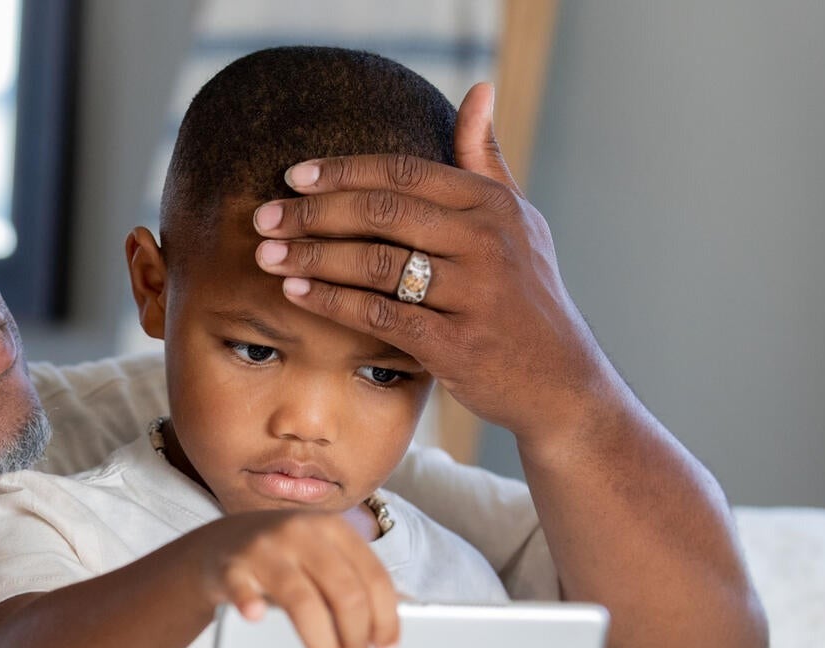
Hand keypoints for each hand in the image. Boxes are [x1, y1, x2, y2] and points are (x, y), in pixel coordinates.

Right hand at [187, 510, 400, 647]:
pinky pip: (242, 588)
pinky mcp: (230, 565)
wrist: (218, 546)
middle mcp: (301, 532)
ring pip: (302, 600)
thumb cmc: (280, 558)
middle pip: (344, 591)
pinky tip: (257, 618)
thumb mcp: (320, 556)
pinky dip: (250, 603)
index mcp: (332, 529)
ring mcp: (264, 548)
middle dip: (356, 635)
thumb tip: (389, 626)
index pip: (372, 576)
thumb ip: (351, 579)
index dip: (385, 618)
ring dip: (322, 643)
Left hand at [248, 82, 621, 446]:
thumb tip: (477, 89)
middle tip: (264, 217)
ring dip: (312, 256)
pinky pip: (378, 315)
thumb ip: (485, 158)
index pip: (403, 173)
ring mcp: (473, 294)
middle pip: (381, 212)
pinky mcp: (456, 345)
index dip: (342, 171)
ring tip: (267, 254)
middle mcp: (487, 242)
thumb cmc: (526, 294)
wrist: (560, 381)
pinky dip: (331, 301)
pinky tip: (296, 292)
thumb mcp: (517, 219)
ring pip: (375, 263)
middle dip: (312, 213)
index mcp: (493, 205)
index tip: (294, 177)